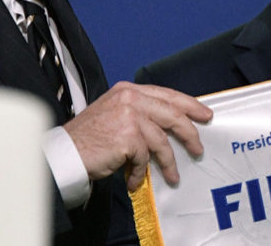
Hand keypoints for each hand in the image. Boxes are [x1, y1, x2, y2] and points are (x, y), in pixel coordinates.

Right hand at [63, 81, 212, 190]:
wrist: (66, 152)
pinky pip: (145, 159)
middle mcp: (130, 99)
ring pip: (161, 142)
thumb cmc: (88, 137)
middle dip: (189, 133)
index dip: (189, 104)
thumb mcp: (114, 113)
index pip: (166, 94)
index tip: (204, 114)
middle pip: (172, 114)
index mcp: (128, 90)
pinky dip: (141, 173)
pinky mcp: (128, 138)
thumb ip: (139, 112)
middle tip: (199, 147)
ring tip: (173, 176)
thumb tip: (169, 125)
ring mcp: (129, 117)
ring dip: (169, 162)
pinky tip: (134, 179)